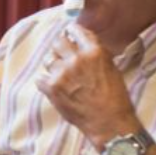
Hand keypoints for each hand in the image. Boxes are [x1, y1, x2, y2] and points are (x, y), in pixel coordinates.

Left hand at [35, 24, 141, 147]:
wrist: (109, 123)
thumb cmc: (115, 98)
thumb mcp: (112, 69)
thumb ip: (95, 54)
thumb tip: (81, 43)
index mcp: (94, 52)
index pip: (76, 31)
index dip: (71, 32)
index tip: (69, 33)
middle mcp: (76, 59)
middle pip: (58, 42)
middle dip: (60, 47)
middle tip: (63, 53)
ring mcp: (62, 73)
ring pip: (48, 59)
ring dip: (53, 64)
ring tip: (61, 73)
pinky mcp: (52, 88)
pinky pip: (40, 78)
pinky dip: (46, 82)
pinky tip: (54, 86)